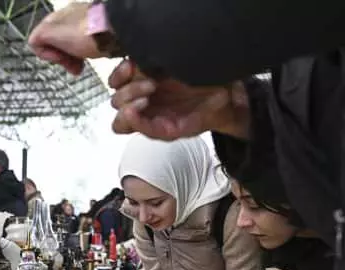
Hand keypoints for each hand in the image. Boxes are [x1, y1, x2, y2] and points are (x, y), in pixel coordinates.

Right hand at [28, 3, 101, 75]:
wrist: (117, 30)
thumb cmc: (85, 33)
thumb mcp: (53, 34)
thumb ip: (39, 37)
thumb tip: (34, 43)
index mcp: (57, 16)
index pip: (39, 37)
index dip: (46, 53)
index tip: (58, 58)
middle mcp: (70, 18)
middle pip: (55, 43)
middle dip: (61, 58)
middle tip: (70, 67)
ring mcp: (85, 26)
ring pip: (70, 47)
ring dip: (72, 60)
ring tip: (79, 68)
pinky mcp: (98, 34)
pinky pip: (84, 48)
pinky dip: (84, 57)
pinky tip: (89, 60)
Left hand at [109, 59, 249, 139]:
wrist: (228, 93)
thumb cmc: (205, 113)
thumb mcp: (181, 129)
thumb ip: (153, 129)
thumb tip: (129, 116)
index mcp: (145, 121)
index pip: (120, 124)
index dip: (126, 116)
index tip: (144, 105)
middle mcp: (140, 103)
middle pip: (116, 103)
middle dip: (130, 97)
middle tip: (152, 89)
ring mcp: (141, 83)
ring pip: (116, 86)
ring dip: (129, 83)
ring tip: (151, 80)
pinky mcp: (146, 65)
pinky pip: (124, 67)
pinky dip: (125, 68)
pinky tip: (135, 65)